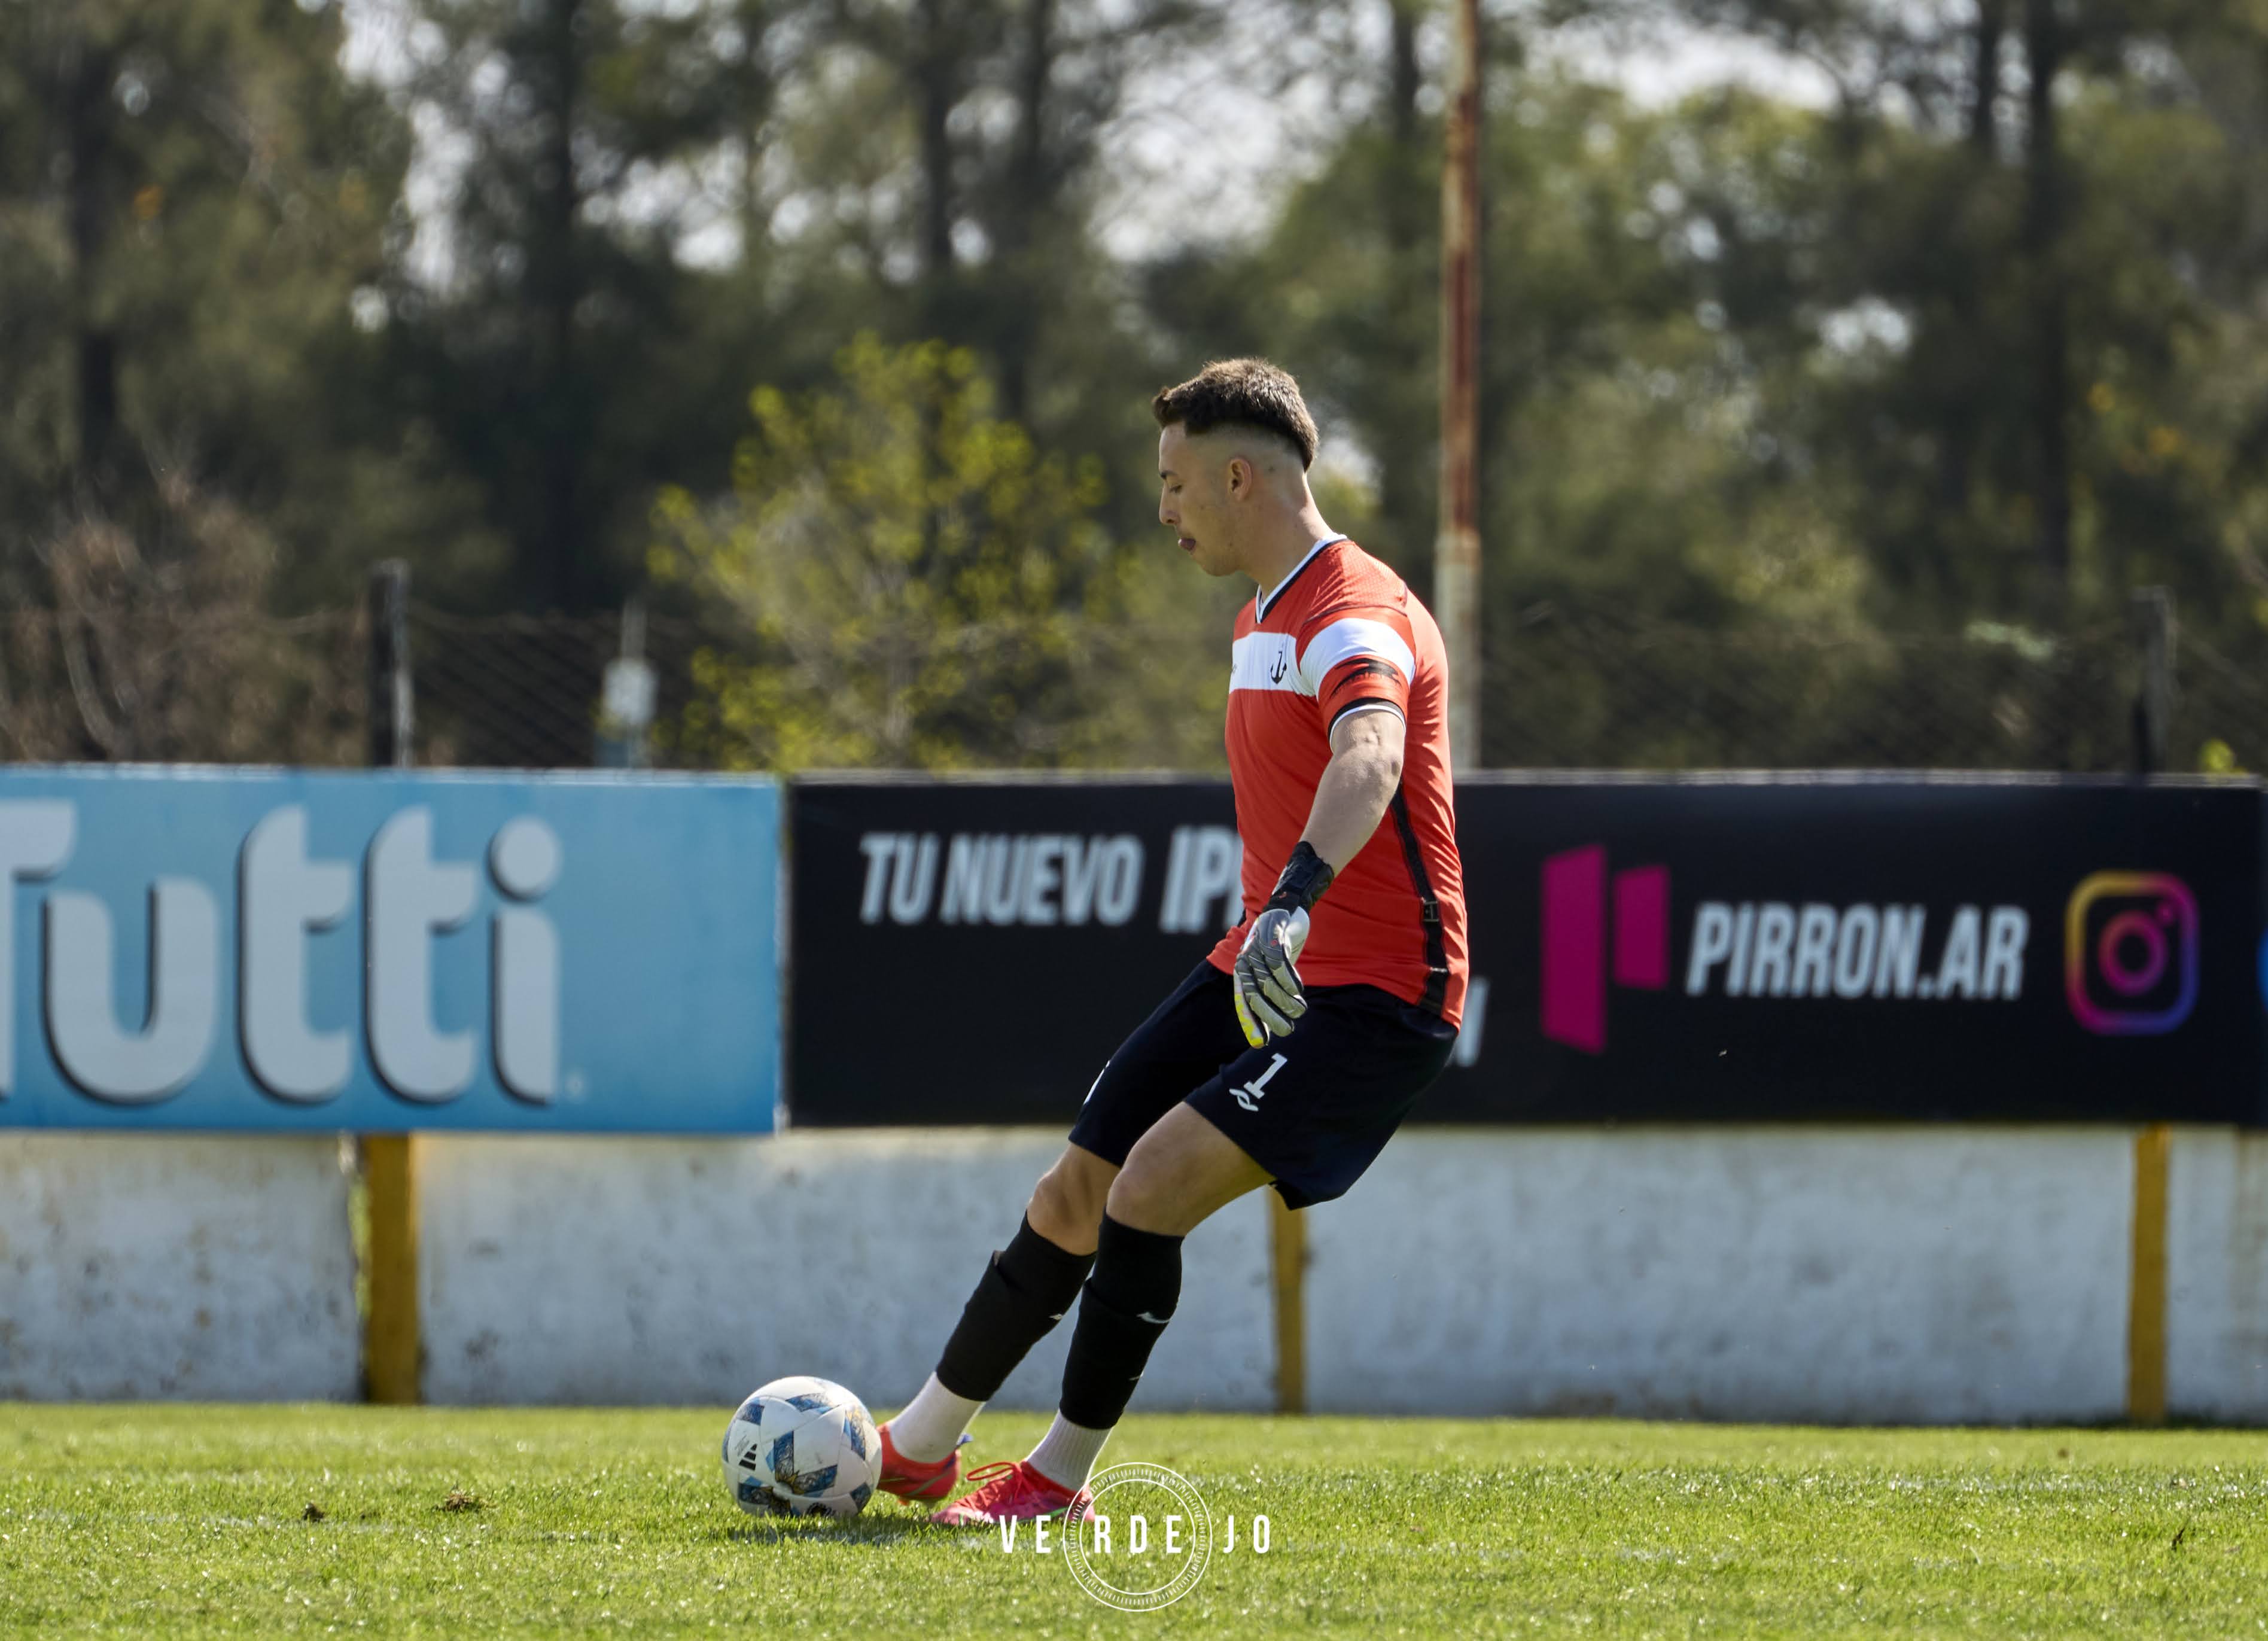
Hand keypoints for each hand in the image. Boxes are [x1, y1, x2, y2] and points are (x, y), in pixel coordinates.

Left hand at [1232, 906, 1311, 1047]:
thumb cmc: (1279, 950)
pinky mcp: (1271, 935)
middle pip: (1256, 994)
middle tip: (1287, 1030)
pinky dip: (1289, 979)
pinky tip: (1298, 989)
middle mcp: (1246, 960)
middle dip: (1271, 1016)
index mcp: (1243, 972)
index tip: (1259, 1044)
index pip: (1243, 1002)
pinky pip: (1279, 963)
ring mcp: (1256, 947)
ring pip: (1269, 981)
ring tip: (1299, 1009)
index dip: (1250, 1023)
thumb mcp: (1272, 974)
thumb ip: (1269, 996)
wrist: (1287, 912)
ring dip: (1286, 1000)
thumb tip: (1270, 1032)